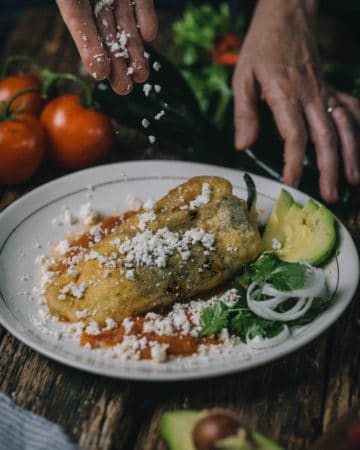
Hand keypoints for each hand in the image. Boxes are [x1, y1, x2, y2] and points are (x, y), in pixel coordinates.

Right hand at [56, 0, 156, 93]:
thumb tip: (88, 51)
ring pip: (126, 23)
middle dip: (117, 62)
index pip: (81, 26)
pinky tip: (149, 36)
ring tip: (141, 75)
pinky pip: (141, 0)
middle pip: (107, 33)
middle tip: (125, 88)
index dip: (91, 50)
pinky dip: (146, 16)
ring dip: (134, 49)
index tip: (101, 74)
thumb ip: (77, 13)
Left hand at [232, 0, 359, 202]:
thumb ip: (245, 113)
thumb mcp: (243, 77)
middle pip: (325, 137)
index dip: (294, 162)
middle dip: (329, 168)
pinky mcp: (330, 88)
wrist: (286, 16)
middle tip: (330, 195)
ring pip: (344, 126)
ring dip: (350, 154)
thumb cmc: (262, 47)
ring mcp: (324, 91)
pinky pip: (350, 108)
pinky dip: (358, 128)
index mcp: (285, 94)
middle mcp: (310, 95)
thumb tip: (243, 146)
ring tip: (353, 180)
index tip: (291, 183)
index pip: (294, 135)